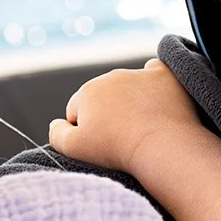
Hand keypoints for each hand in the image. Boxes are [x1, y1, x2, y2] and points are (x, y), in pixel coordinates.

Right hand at [49, 59, 200, 173]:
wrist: (161, 146)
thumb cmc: (117, 150)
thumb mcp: (74, 149)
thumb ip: (56, 135)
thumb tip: (56, 123)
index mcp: (87, 92)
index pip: (78, 110)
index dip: (86, 130)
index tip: (102, 145)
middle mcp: (111, 77)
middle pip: (104, 97)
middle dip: (108, 114)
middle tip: (123, 138)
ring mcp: (138, 74)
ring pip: (129, 86)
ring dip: (131, 101)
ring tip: (142, 126)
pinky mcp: (163, 76)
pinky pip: (154, 70)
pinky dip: (154, 81)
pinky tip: (157, 94)